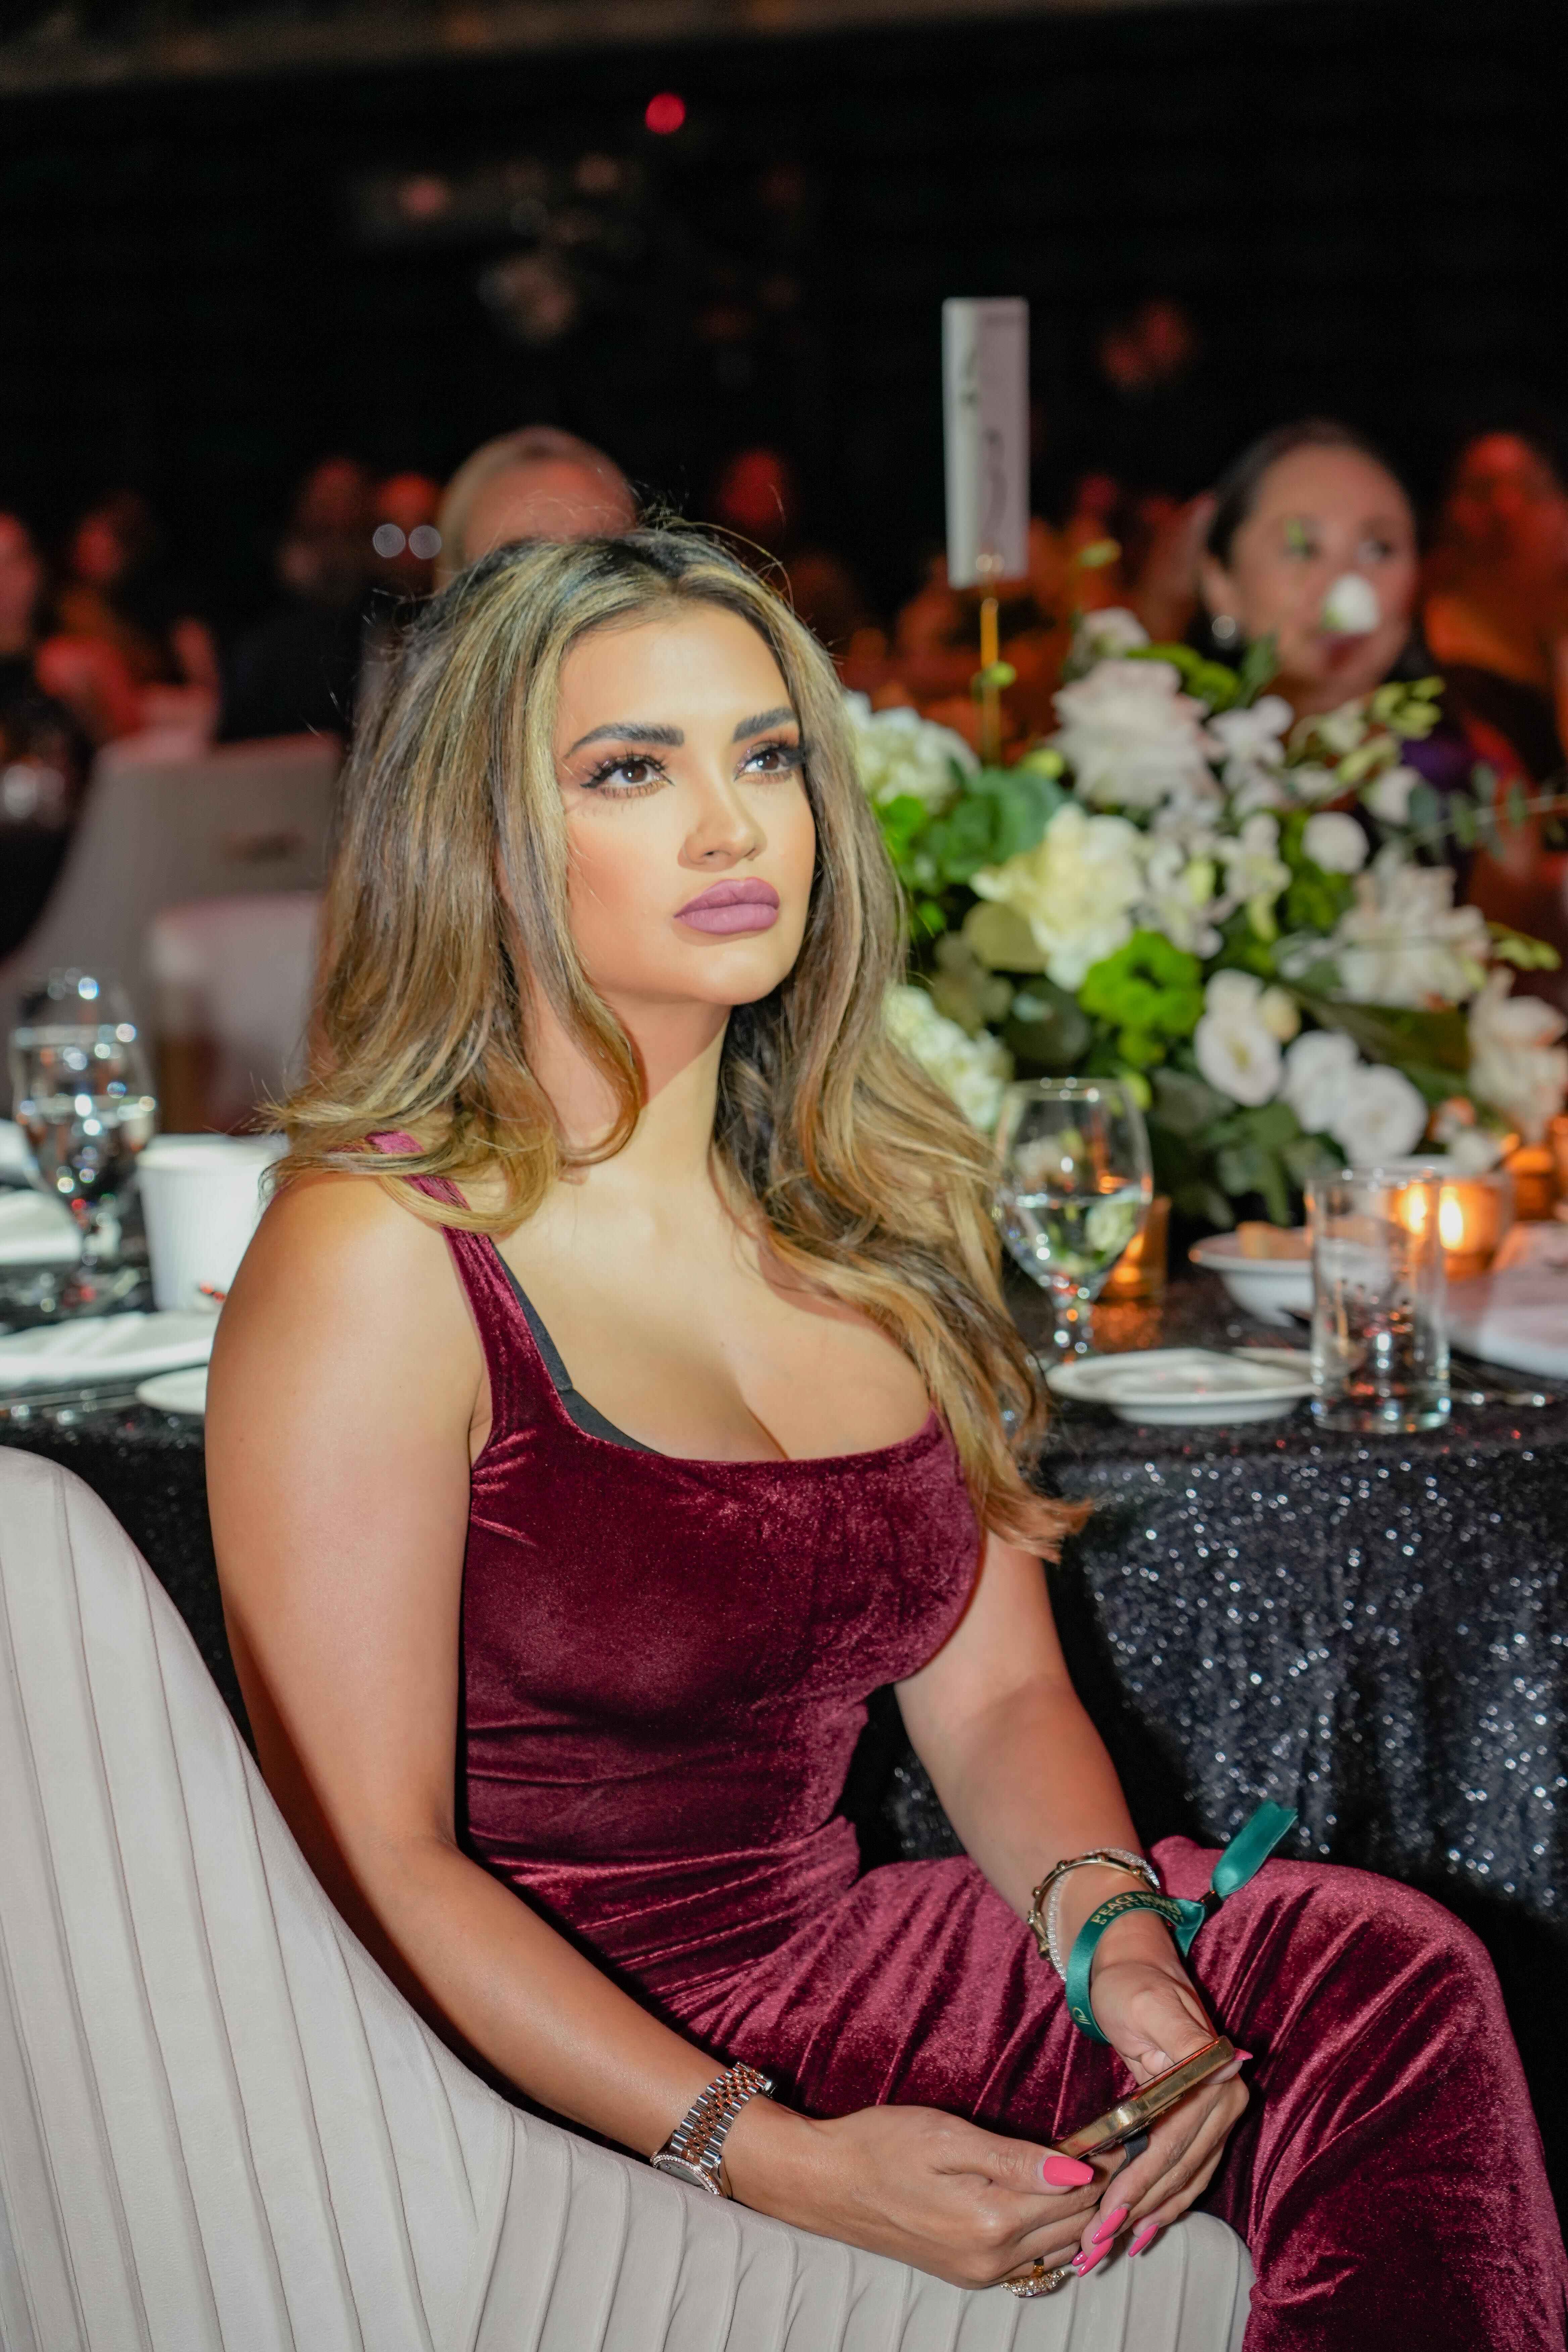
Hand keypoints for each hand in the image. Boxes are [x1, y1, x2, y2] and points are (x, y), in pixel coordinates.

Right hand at [724, 2096, 1101, 2288]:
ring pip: (1057, 2249)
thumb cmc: (881, 2146)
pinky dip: (1051, 2233)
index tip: (1118, 2134)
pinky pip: (1030, 2260)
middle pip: (1074, 2228)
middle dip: (1100, 2192)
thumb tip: (1080, 2171)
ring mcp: (979, 2272)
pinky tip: (1051, 2203)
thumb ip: (1016, 2159)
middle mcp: (993, 2259)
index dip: (1102, 2164)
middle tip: (1114, 2148)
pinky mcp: (967, 2272)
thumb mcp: (948, 2137)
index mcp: (992, 2222)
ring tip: (1091, 2172)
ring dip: (1079, 2216)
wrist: (825, 2182)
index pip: (1076, 2198)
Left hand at [1071, 1924, 1247, 2272]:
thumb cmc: (1131, 1982)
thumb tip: (1223, 2065)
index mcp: (1216, 2075)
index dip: (1141, 2182)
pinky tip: (1137, 2232)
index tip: (1105, 2212)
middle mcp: (1225, 2100)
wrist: (1131, 1965)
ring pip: (1183, 2182)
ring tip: (1105, 2251)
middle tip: (1093, 2247)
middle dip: (1136, 2211)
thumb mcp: (1148, 2003)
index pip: (1175, 2143)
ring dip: (1146, 2219)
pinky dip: (1162, 2206)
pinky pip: (1184, 2176)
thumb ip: (1182, 2038)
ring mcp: (1215, 2116)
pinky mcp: (1197, 2125)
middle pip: (1179, 2170)